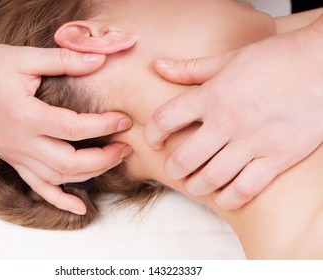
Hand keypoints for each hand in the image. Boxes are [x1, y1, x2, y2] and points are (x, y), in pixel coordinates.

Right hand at [0, 44, 131, 214]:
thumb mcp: (25, 57)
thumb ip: (64, 59)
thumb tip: (99, 59)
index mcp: (24, 114)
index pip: (73, 128)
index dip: (104, 126)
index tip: (125, 120)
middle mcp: (20, 142)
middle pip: (69, 162)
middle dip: (104, 158)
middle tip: (125, 146)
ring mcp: (16, 155)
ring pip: (58, 178)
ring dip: (91, 174)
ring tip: (113, 160)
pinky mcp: (14, 160)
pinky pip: (38, 187)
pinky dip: (60, 200)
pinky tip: (80, 207)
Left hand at [145, 20, 322, 208]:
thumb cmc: (275, 59)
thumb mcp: (228, 59)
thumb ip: (190, 68)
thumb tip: (159, 66)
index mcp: (212, 95)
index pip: (165, 119)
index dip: (152, 134)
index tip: (154, 140)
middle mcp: (227, 121)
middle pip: (184, 158)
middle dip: (173, 168)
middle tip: (175, 169)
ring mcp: (253, 141)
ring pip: (211, 178)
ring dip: (196, 186)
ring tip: (195, 184)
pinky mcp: (278, 157)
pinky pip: (245, 188)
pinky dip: (229, 198)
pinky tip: (223, 196)